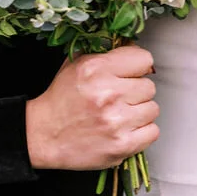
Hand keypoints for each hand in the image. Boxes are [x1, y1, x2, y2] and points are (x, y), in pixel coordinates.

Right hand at [25, 45, 158, 170]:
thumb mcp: (77, 64)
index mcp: (97, 69)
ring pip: (152, 109)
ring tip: (120, 114)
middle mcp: (108, 94)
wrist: (44, 135)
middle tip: (119, 98)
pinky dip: (141, 132)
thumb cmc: (61, 100)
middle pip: (149, 86)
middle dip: (136, 91)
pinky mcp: (121, 145)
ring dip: (139, 112)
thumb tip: (135, 50)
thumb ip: (106, 54)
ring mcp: (116, 121)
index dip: (137, 67)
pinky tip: (125, 129)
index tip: (130, 74)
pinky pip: (152, 132)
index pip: (144, 59)